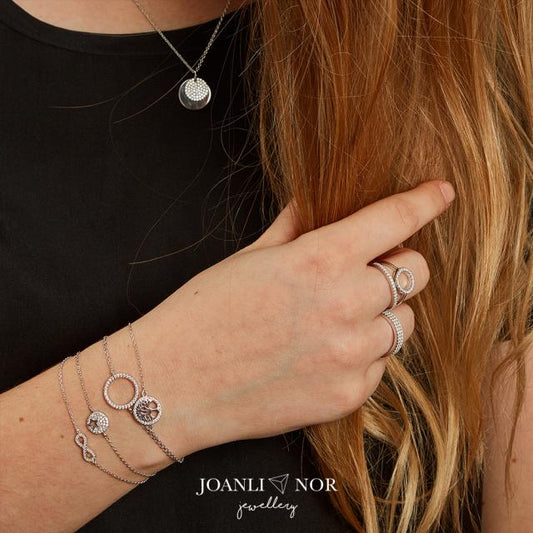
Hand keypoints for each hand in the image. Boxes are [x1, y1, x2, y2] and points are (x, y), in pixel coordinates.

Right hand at [136, 179, 454, 456]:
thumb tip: (316, 204)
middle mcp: (344, 305)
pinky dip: (362, 355)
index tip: (439, 194)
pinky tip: (323, 354)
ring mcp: (349, 355)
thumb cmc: (202, 315)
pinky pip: (379, 365)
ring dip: (382, 314)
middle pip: (414, 273)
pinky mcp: (346, 394)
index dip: (424, 201)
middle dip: (397, 266)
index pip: (394, 219)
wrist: (175, 383)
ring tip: (339, 318)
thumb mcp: (250, 258)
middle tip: (367, 271)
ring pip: (403, 322)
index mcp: (317, 260)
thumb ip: (294, 227)